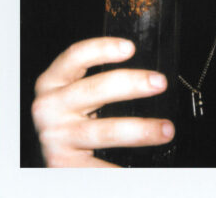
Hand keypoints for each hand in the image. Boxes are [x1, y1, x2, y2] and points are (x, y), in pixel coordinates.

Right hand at [31, 37, 175, 166]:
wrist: (52, 162)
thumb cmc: (70, 121)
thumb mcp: (77, 96)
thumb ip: (101, 83)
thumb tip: (148, 77)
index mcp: (52, 82)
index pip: (75, 57)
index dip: (102, 49)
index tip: (130, 48)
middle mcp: (49, 107)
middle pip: (94, 90)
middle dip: (131, 84)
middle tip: (160, 83)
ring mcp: (56, 136)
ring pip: (105, 130)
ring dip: (140, 130)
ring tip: (166, 130)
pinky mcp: (63, 164)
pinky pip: (100, 166)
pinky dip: (123, 168)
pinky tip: (144, 168)